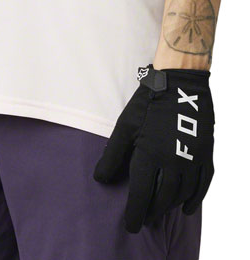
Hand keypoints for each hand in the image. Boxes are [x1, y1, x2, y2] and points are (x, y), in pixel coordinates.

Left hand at [93, 64, 214, 233]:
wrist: (180, 82)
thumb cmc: (148, 102)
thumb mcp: (125, 125)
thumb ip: (113, 154)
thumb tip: (100, 179)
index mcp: (150, 154)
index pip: (142, 194)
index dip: (135, 213)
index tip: (131, 225)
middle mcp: (173, 160)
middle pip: (163, 198)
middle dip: (152, 212)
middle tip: (145, 220)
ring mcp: (193, 157)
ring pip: (183, 193)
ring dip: (171, 206)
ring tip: (161, 211)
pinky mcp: (206, 153)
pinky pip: (203, 184)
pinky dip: (195, 199)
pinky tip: (187, 207)